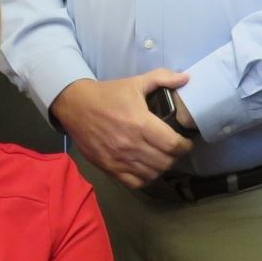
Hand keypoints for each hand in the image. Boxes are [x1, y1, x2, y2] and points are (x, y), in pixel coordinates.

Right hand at [50, 69, 192, 187]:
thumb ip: (161, 78)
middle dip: (175, 156)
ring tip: (160, 158)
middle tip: (173, 149)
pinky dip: (144, 178)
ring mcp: (119, 158)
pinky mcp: (109, 167)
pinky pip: (135, 182)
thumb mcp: (135, 82)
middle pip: (165, 162)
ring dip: (161, 167)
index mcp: (141, 123)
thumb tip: (186, 78)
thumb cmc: (107, 94)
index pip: (173, 145)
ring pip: (152, 173)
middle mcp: (132, 144)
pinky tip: (145, 168)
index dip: (185, 146)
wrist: (75, 105)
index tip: (185, 142)